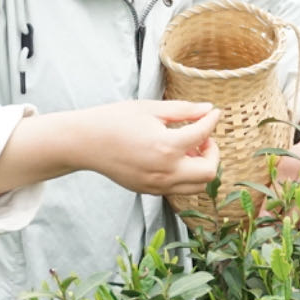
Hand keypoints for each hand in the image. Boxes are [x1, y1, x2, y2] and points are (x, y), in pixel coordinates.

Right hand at [83, 99, 220, 195]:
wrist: (86, 142)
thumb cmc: (115, 120)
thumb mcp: (150, 109)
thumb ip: (183, 110)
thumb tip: (208, 109)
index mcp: (167, 146)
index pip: (203, 135)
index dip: (212, 121)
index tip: (213, 114)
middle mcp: (165, 171)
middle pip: (209, 173)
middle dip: (212, 153)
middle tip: (202, 138)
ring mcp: (157, 185)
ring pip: (197, 187)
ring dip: (201, 168)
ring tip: (189, 149)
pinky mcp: (149, 191)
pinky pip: (178, 189)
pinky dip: (185, 176)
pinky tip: (174, 158)